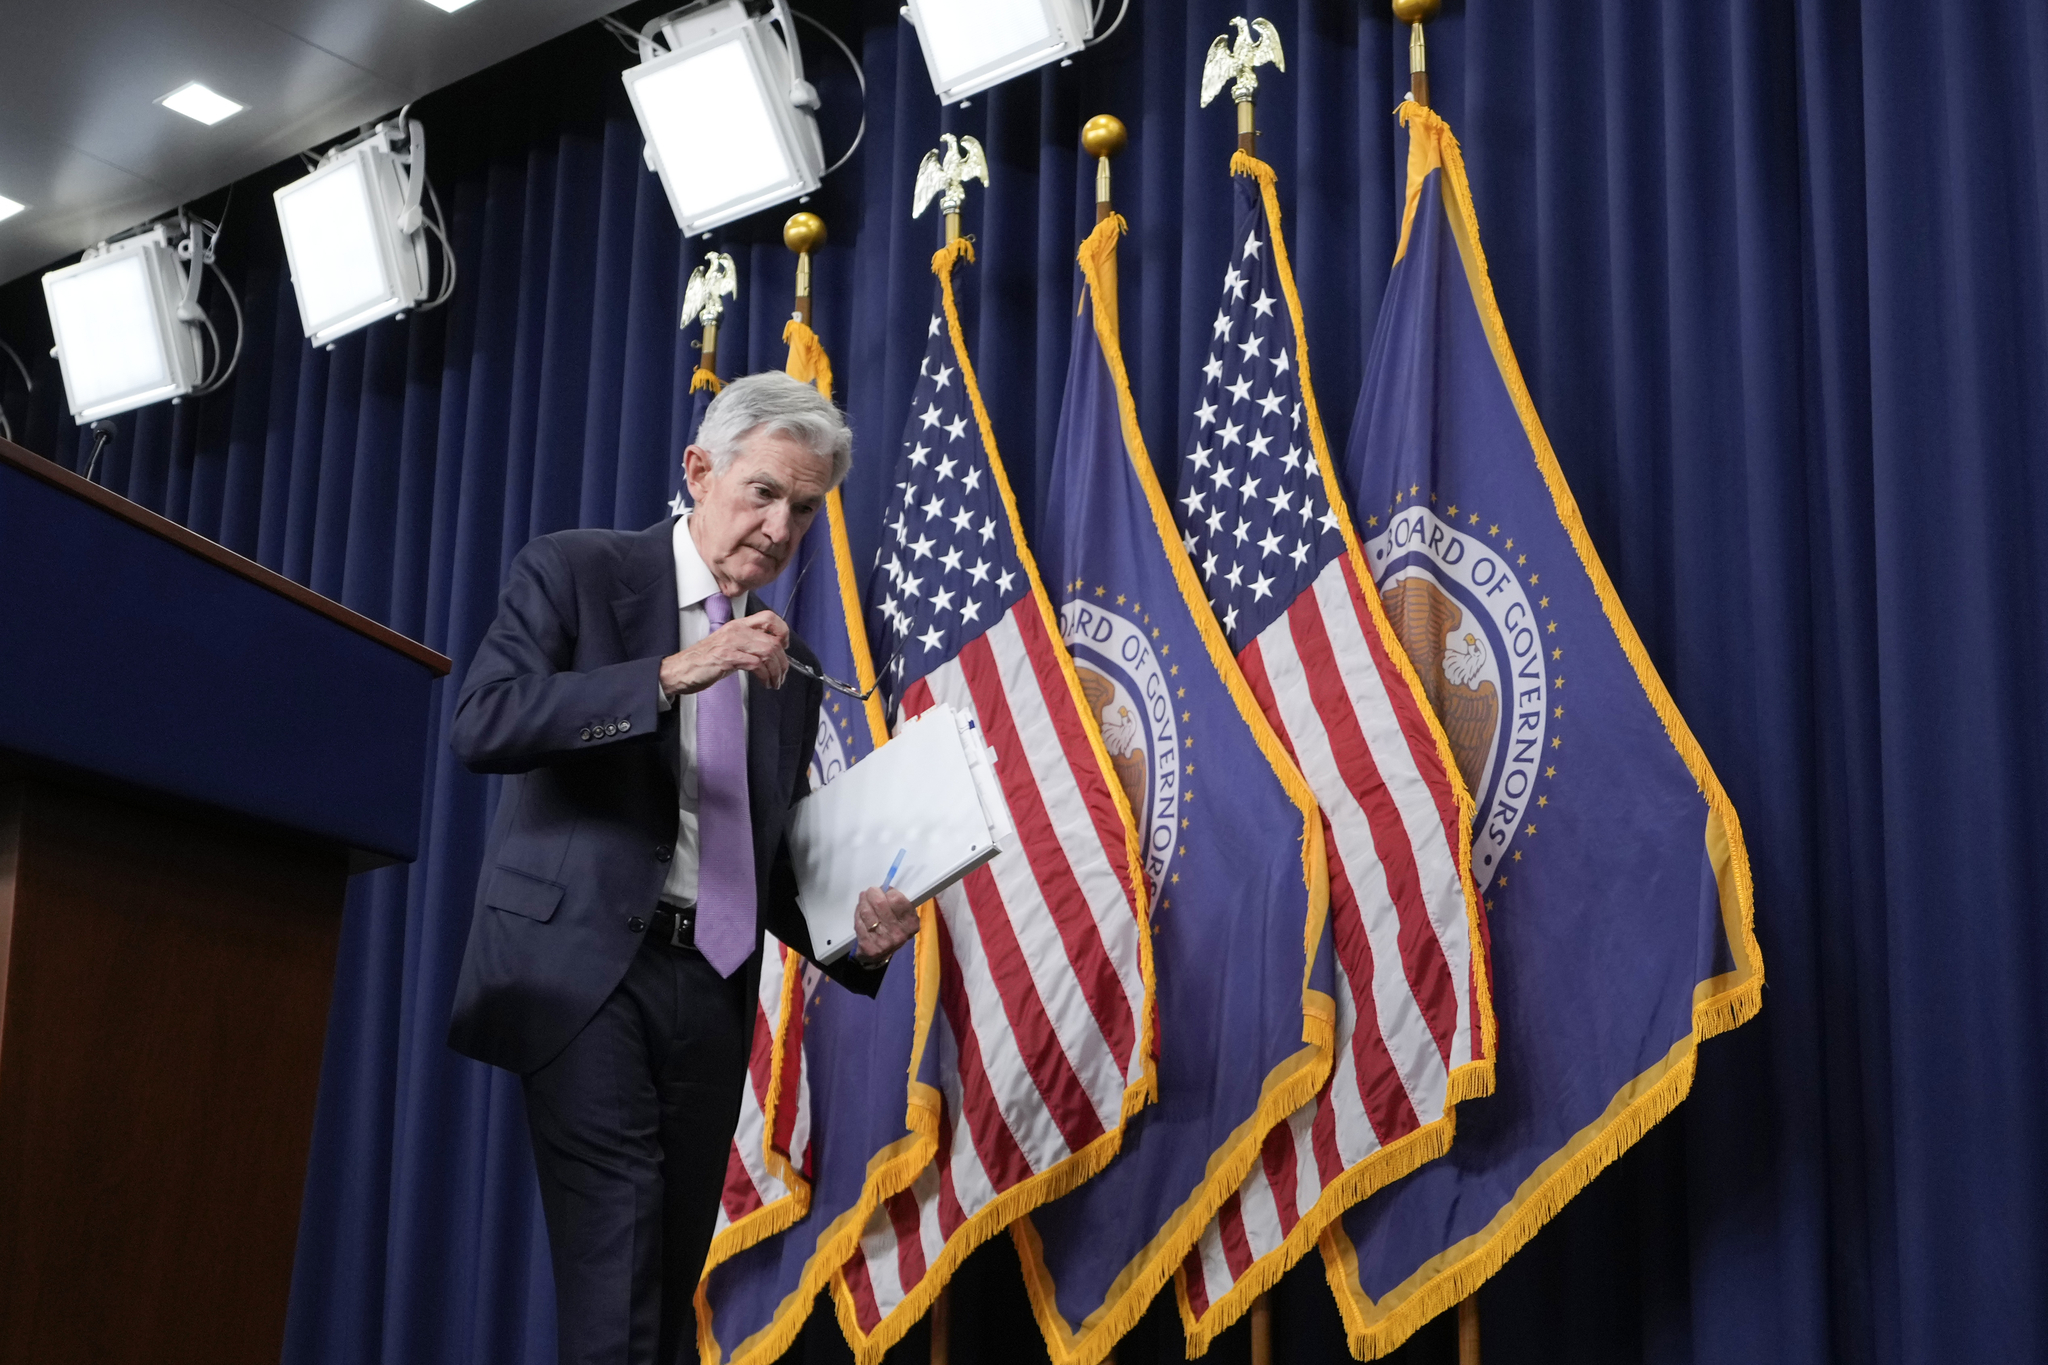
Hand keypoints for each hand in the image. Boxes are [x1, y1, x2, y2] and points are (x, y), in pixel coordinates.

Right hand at [661, 610, 789, 694]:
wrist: (680, 670)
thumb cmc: (703, 661)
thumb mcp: (729, 647)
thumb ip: (748, 645)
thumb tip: (771, 653)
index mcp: (737, 625)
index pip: (768, 617)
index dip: (782, 631)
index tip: (785, 647)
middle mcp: (736, 630)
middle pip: (773, 640)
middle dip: (783, 661)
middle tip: (782, 674)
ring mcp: (731, 643)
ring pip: (768, 651)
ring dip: (776, 671)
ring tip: (775, 682)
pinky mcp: (727, 657)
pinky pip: (756, 664)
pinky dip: (765, 676)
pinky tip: (765, 683)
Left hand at [852, 886, 918, 966]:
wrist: (881, 955)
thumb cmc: (893, 929)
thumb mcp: (903, 917)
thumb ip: (898, 902)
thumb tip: (885, 887)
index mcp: (911, 924)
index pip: (897, 899)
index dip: (889, 891)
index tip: (886, 891)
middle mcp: (899, 934)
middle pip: (879, 903)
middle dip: (873, 893)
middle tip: (871, 891)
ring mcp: (883, 942)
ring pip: (866, 911)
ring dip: (863, 901)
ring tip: (864, 898)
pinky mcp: (868, 947)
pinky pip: (858, 922)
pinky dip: (858, 914)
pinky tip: (860, 912)